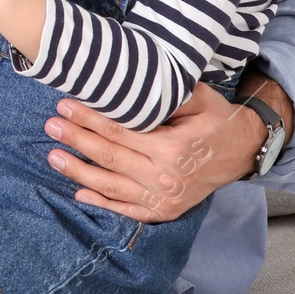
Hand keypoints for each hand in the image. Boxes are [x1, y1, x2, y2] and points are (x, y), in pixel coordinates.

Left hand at [44, 82, 265, 222]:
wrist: (244, 152)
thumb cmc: (217, 119)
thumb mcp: (199, 98)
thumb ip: (168, 93)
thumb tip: (133, 81)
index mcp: (172, 147)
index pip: (118, 132)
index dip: (88, 119)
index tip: (65, 105)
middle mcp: (165, 177)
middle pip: (109, 157)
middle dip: (76, 140)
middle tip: (51, 125)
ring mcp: (164, 198)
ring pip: (112, 186)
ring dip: (79, 171)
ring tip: (53, 157)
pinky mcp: (165, 212)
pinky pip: (128, 210)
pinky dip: (102, 203)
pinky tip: (79, 193)